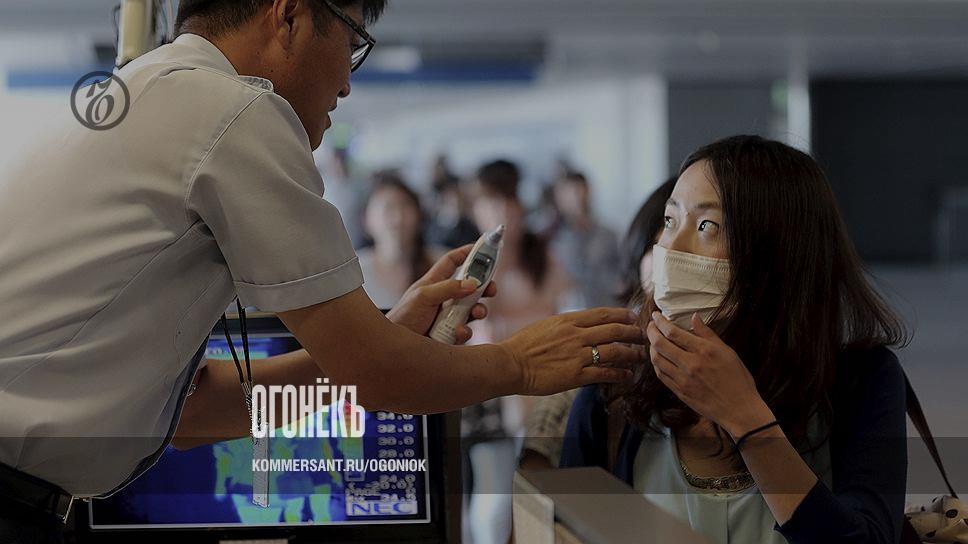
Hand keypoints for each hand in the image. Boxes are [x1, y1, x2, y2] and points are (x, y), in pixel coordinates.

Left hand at [386, 245, 496, 343]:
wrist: (392, 348)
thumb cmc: (403, 317)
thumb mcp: (423, 297)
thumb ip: (448, 288)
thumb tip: (473, 283)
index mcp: (434, 283)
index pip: (452, 262)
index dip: (466, 253)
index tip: (483, 247)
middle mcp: (443, 298)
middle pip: (470, 286)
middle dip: (484, 286)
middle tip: (492, 289)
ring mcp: (448, 316)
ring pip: (473, 310)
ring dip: (480, 310)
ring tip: (478, 313)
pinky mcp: (450, 334)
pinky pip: (465, 330)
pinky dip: (465, 331)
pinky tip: (457, 333)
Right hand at [499, 308, 646, 395]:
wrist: (510, 364)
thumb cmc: (523, 345)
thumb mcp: (546, 325)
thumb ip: (566, 325)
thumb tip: (581, 324)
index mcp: (568, 321)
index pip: (603, 314)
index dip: (622, 315)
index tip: (632, 317)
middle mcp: (576, 335)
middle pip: (614, 330)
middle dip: (633, 333)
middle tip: (642, 336)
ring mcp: (577, 355)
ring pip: (615, 351)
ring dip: (631, 354)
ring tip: (640, 356)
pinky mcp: (575, 375)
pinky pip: (605, 373)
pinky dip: (620, 374)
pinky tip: (627, 376)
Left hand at [646, 312, 773, 437]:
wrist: (739, 409)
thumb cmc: (737, 379)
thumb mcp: (727, 351)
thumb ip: (707, 334)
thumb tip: (694, 317)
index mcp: (703, 351)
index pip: (673, 332)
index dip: (660, 322)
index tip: (656, 315)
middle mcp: (690, 364)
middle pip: (659, 344)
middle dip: (651, 331)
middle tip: (651, 325)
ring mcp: (683, 380)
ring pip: (657, 360)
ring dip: (651, 347)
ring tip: (654, 340)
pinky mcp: (680, 392)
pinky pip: (661, 375)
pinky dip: (656, 363)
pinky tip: (659, 358)